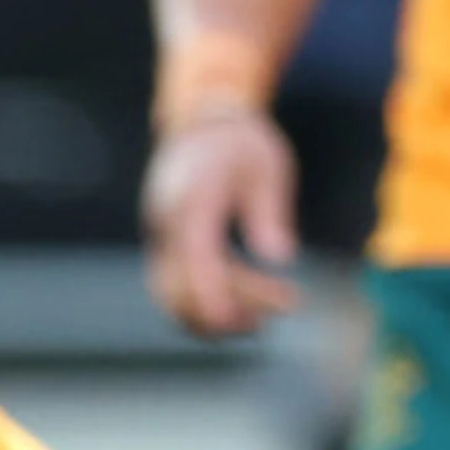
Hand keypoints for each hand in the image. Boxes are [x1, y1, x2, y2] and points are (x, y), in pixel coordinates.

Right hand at [139, 107, 300, 337]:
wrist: (199, 125)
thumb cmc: (241, 144)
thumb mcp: (267, 168)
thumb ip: (270, 213)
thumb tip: (282, 257)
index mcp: (191, 200)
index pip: (198, 257)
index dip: (216, 292)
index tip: (248, 318)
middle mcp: (166, 226)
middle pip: (185, 285)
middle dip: (231, 307)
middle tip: (290, 303)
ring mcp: (159, 241)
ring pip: (172, 297)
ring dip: (211, 318)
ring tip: (259, 324)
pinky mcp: (163, 251)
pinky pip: (173, 291)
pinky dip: (201, 308)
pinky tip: (238, 312)